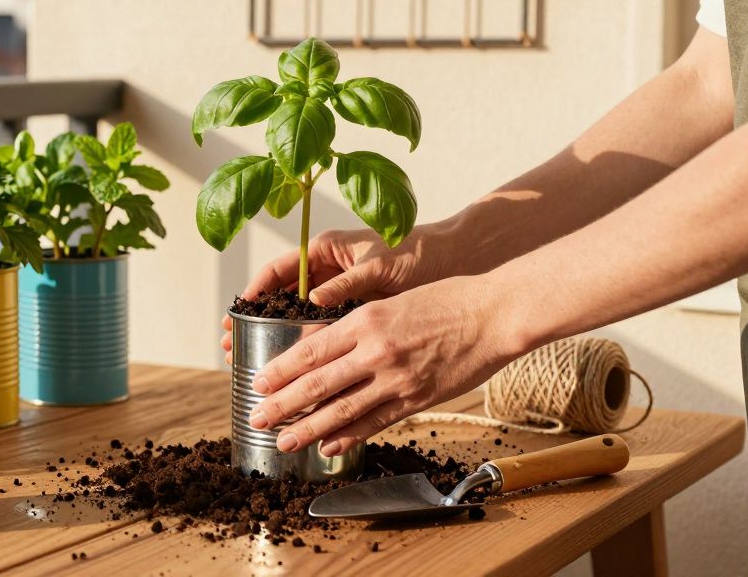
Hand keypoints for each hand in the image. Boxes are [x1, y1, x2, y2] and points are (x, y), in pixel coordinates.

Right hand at [220, 224, 460, 362]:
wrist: (457, 261)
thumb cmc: (419, 254)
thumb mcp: (381, 266)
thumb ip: (347, 283)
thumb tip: (312, 300)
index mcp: (328, 250)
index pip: (280, 269)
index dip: (255, 290)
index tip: (237, 311)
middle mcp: (329, 269)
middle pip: (280, 295)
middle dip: (255, 319)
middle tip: (231, 342)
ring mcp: (339, 290)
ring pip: (296, 315)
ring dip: (274, 336)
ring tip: (251, 358)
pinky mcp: (354, 309)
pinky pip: (321, 328)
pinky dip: (306, 346)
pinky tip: (294, 368)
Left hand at [244, 275, 522, 456]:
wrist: (493, 314)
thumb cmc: (445, 300)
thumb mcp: (391, 301)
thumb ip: (359, 326)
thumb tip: (325, 347)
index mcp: (364, 321)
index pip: (309, 350)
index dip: (279, 370)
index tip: (256, 382)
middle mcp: (375, 351)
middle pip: (317, 383)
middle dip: (281, 403)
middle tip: (255, 417)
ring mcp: (396, 379)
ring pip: (341, 410)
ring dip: (308, 429)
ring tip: (282, 441)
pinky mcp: (417, 399)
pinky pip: (375, 422)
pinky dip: (348, 437)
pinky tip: (328, 447)